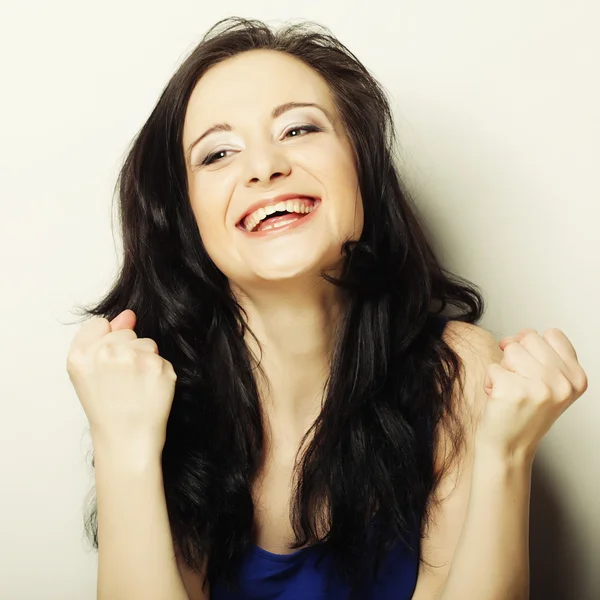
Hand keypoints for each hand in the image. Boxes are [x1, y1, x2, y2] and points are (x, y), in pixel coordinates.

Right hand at [66, 309, 176, 455]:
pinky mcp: (159, 367)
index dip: (105, 343)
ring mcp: (135, 359)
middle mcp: (107, 353)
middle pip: (126, 332)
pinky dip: (158, 372)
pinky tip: (149, 390)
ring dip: (144, 360)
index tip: (105, 365)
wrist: (127, 439)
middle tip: (121, 381)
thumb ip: (102, 338)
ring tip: (135, 386)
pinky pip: (161, 358)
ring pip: (147, 343)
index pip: (99, 324)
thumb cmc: (106, 408)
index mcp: (80, 355)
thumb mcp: (88, 373)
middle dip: (127, 351)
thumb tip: (128, 314)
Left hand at [477, 327, 587, 461]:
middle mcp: (563, 383)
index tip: (531, 367)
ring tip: (510, 391)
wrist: (509, 448)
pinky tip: (499, 399)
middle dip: (516, 357)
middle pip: (528, 338)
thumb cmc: (523, 413)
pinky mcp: (514, 391)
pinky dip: (490, 381)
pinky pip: (492, 367)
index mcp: (576, 378)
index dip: (533, 345)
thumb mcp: (549, 383)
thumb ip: (542, 354)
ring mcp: (540, 387)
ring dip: (503, 368)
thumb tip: (517, 336)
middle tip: (519, 383)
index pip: (551, 334)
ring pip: (510, 349)